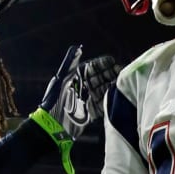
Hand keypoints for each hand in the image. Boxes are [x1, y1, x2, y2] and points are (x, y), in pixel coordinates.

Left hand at [31, 45, 118, 173]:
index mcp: (74, 78)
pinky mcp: (90, 112)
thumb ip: (70, 64)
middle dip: (109, 74)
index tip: (112, 60)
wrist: (54, 125)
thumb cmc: (55, 101)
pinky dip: (109, 99)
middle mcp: (81, 88)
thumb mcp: (62, 80)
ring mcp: (86, 99)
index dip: (101, 64)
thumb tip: (77, 48)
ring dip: (111, 85)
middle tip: (120, 70)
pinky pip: (102, 103)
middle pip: (98, 78)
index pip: (90, 68)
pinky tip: (117, 94)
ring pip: (102, 89)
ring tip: (121, 81)